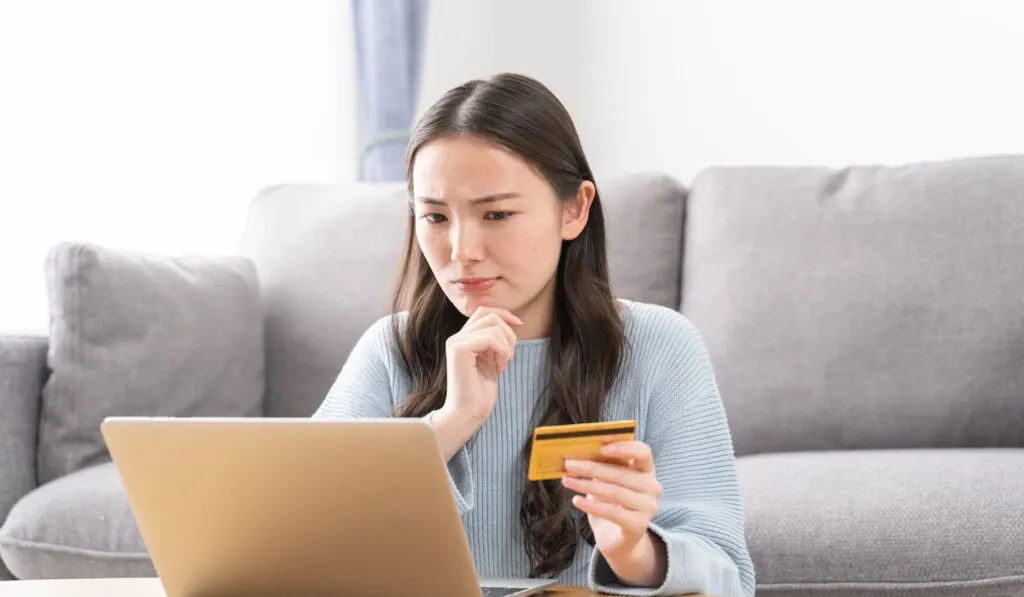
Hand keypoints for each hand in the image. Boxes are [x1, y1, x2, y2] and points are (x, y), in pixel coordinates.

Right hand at [440, 306, 520, 422]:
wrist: (468, 414)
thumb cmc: (480, 393)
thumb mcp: (492, 361)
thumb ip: (494, 342)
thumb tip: (511, 322)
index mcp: (463, 339)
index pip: (483, 311)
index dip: (503, 314)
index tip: (519, 324)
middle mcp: (457, 337)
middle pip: (489, 314)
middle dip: (508, 332)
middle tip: (510, 355)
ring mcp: (456, 342)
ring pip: (492, 325)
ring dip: (506, 344)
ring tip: (503, 364)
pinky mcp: (459, 350)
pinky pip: (490, 337)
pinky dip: (502, 351)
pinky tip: (499, 368)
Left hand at [562, 441, 666, 585]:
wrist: (619, 540)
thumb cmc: (611, 504)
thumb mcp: (607, 482)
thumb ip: (601, 467)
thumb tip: (576, 455)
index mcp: (646, 471)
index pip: (643, 452)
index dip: (624, 448)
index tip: (602, 448)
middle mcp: (652, 488)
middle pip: (621, 473)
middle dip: (592, 468)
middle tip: (569, 464)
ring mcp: (648, 507)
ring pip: (615, 492)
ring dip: (587, 485)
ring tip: (567, 481)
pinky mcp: (639, 525)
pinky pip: (612, 512)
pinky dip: (591, 505)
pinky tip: (576, 500)